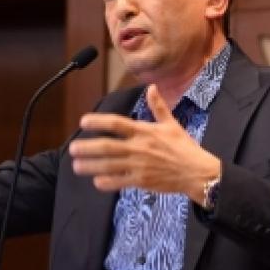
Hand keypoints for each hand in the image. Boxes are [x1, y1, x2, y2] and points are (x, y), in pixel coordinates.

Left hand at [70, 85, 219, 201]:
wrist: (197, 172)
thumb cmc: (184, 148)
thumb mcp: (172, 124)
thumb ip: (158, 107)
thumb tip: (151, 88)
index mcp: (145, 131)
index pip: (117, 123)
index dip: (98, 121)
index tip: (84, 121)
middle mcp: (139, 148)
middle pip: (108, 146)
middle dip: (88, 147)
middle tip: (73, 148)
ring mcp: (139, 166)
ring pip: (109, 166)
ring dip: (91, 166)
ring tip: (77, 166)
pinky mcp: (142, 181)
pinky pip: (119, 182)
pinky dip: (106, 182)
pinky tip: (97, 181)